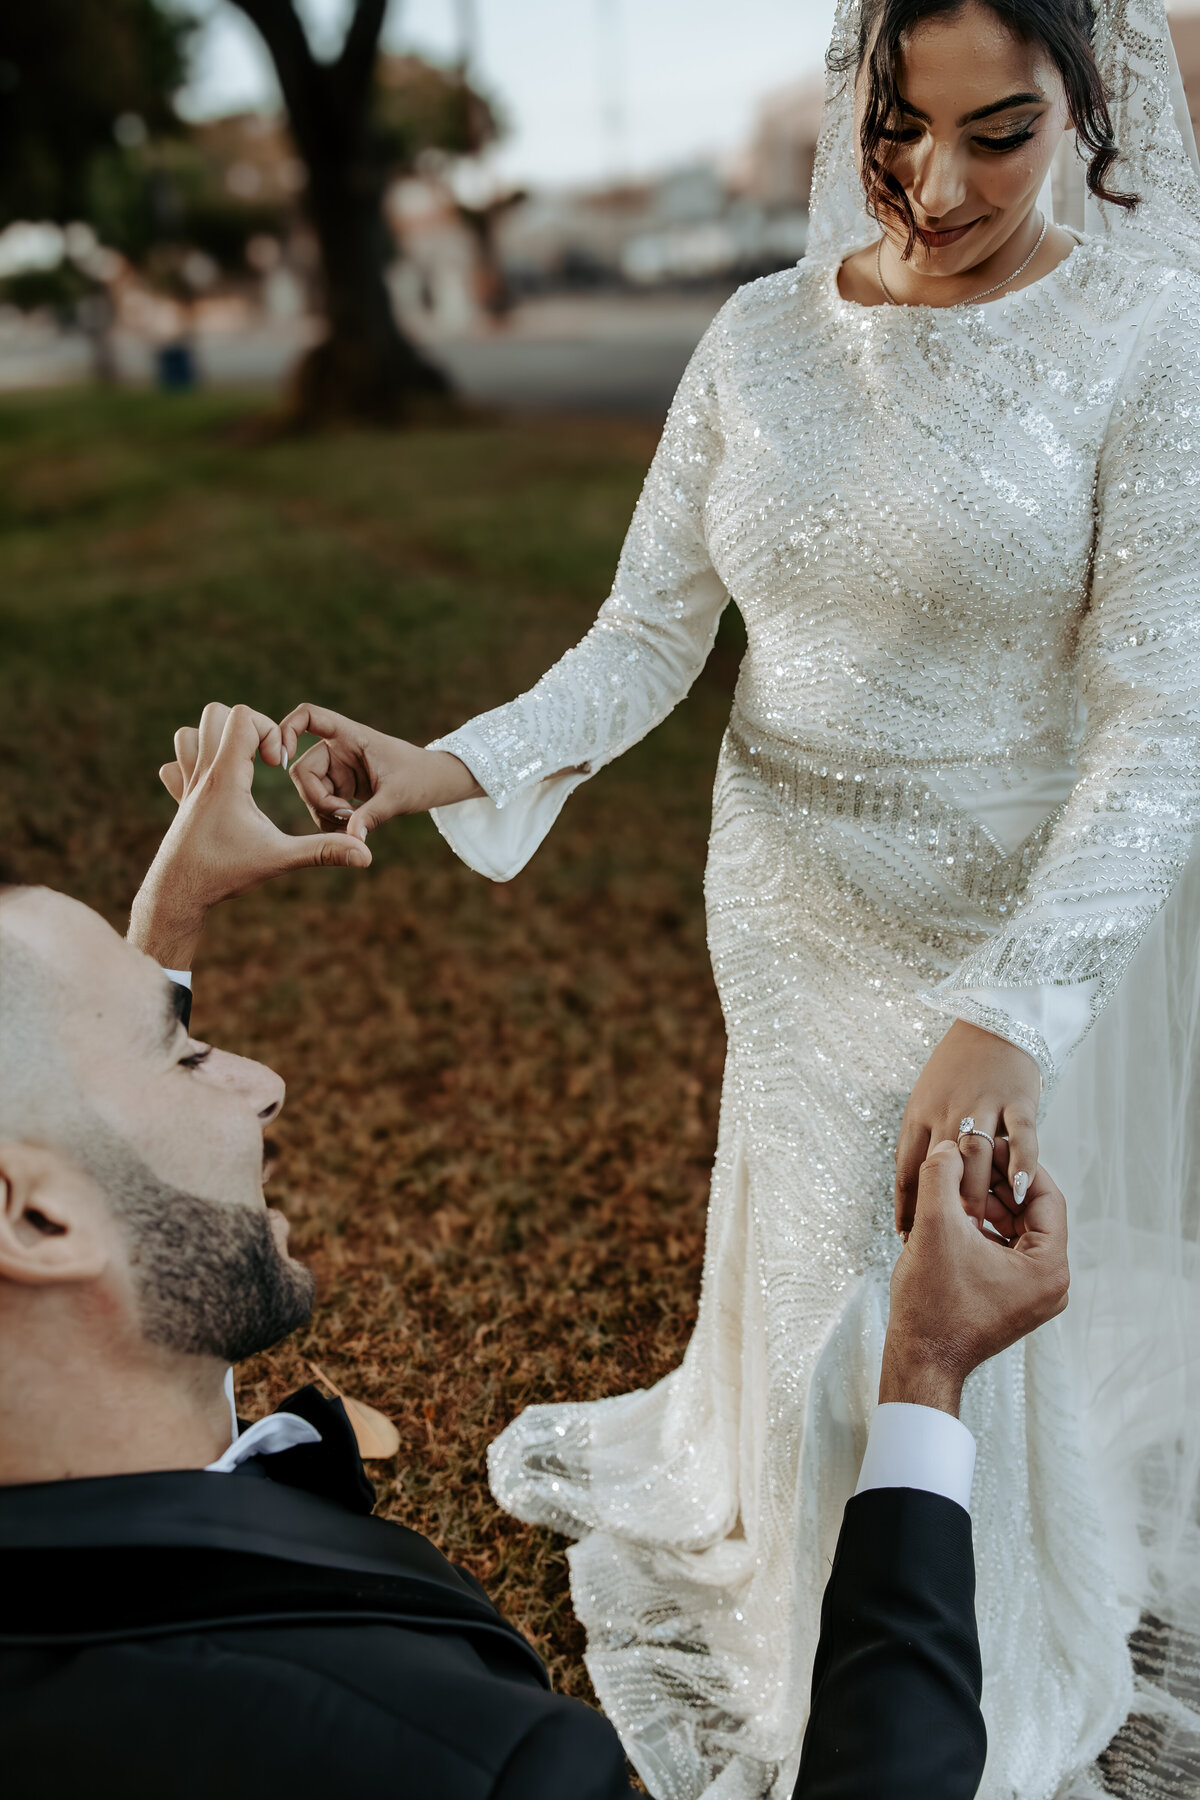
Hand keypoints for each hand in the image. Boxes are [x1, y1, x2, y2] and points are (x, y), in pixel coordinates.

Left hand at [128, 702, 371, 967]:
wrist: (176, 895)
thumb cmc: (224, 874)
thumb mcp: (280, 859)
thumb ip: (324, 852)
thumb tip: (366, 854)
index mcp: (226, 777)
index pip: (242, 716)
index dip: (268, 730)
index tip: (277, 763)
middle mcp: (202, 774)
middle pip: (215, 714)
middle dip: (247, 728)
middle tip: (262, 760)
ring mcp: (186, 786)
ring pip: (188, 734)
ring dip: (216, 741)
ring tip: (241, 767)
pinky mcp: (179, 801)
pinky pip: (175, 764)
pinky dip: (194, 765)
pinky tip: (216, 788)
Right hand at [280, 703, 481, 839]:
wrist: (435, 784)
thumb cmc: (421, 778)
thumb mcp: (399, 796)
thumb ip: (373, 815)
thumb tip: (353, 840)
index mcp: (351, 735)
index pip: (310, 716)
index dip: (288, 728)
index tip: (285, 755)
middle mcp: (338, 749)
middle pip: (302, 768)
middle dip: (317, 798)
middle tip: (345, 817)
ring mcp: (337, 769)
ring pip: (309, 792)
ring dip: (324, 813)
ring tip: (354, 826)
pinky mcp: (340, 787)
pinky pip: (321, 806)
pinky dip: (330, 821)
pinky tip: (351, 831)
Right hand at [880, 1140, 1069, 1415]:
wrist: (920, 1360)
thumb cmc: (931, 1304)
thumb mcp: (935, 1227)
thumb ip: (942, 1175)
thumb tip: (951, 1146)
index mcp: (1048, 1267)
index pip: (1045, 1196)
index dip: (1014, 1164)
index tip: (987, 1144)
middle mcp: (1051, 1283)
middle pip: (1033, 1213)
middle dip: (998, 1184)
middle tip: (968, 1159)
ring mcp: (1033, 1294)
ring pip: (1018, 1230)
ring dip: (989, 1205)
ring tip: (956, 1186)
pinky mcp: (1013, 1299)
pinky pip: (1007, 1251)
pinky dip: (984, 1230)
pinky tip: (955, 1216)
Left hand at [894, 1019, 1040, 1234]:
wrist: (992, 1024)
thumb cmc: (956, 1070)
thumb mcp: (926, 1101)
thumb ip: (923, 1141)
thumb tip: (916, 1190)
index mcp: (920, 1114)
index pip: (907, 1168)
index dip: (906, 1206)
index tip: (907, 1238)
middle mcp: (948, 1111)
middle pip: (940, 1169)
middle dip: (940, 1209)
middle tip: (945, 1245)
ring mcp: (984, 1105)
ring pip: (977, 1157)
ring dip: (977, 1195)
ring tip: (981, 1230)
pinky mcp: (1019, 1100)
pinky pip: (1021, 1137)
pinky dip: (1022, 1164)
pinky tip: (1021, 1192)